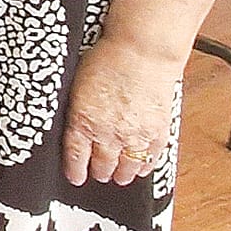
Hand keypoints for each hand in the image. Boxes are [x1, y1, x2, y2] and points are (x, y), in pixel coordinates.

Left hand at [60, 37, 180, 187]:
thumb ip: (76, 110)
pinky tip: (141, 167)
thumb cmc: (106, 59)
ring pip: (127, 168)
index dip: (75, 171)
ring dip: (122, 174)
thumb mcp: (76, 85)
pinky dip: (145, 166)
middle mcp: (107, 134)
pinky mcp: (158, 132)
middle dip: (99, 173)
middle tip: (98, 175)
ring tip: (119, 176)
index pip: (76, 157)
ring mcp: (134, 136)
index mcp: (82, 122)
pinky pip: (151, 158)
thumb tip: (72, 123)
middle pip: (102, 166)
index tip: (76, 177)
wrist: (141, 52)